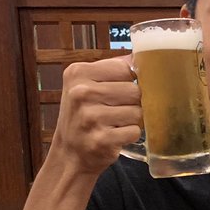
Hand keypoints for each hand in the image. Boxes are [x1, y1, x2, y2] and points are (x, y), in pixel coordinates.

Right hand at [48, 55, 142, 176]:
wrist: (69, 153)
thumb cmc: (83, 115)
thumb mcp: (86, 84)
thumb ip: (112, 69)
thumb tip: (140, 55)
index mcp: (78, 73)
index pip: (125, 68)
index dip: (129, 81)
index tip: (119, 91)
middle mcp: (81, 93)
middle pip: (134, 90)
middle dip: (132, 102)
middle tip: (117, 110)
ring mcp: (90, 117)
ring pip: (137, 111)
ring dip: (132, 120)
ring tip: (115, 124)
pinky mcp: (101, 139)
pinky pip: (134, 131)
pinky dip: (130, 135)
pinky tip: (116, 136)